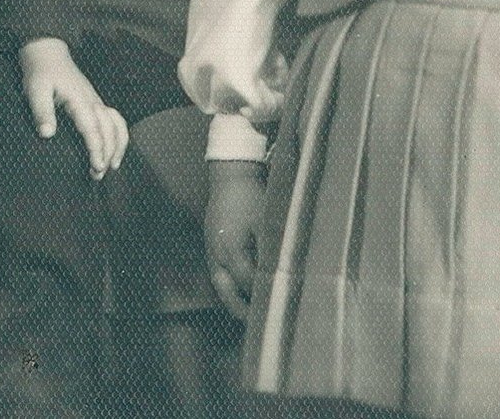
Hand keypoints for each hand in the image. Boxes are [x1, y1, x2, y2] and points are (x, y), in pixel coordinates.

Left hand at [18, 38, 128, 179]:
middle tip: (98, 175)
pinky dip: (119, 135)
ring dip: (118, 145)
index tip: (97, 167)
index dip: (97, 149)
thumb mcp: (35, 90)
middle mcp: (93, 101)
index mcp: (79, 100)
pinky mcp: (95, 101)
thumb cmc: (40, 72)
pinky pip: (115, 119)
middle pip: (109, 130)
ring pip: (117, 124)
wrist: (47, 52)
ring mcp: (96, 100)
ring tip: (113, 166)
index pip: (93, 129)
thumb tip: (47, 134)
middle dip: (108, 154)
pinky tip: (114, 148)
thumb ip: (42, 112)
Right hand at [206, 158, 265, 318]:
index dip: (264, 297)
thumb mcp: (266, 222)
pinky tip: (245, 291)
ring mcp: (211, 251)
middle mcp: (217, 255)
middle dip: (242, 311)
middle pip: (227, 293)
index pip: (248, 283)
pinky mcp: (212, 246)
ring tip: (254, 313)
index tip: (281, 308)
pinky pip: (220, 275)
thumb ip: (274, 250)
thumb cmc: (251, 196)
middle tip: (262, 324)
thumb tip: (287, 274)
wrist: (230, 175)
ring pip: (221, 286)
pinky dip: (231, 287)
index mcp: (231, 249)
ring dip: (235, 301)